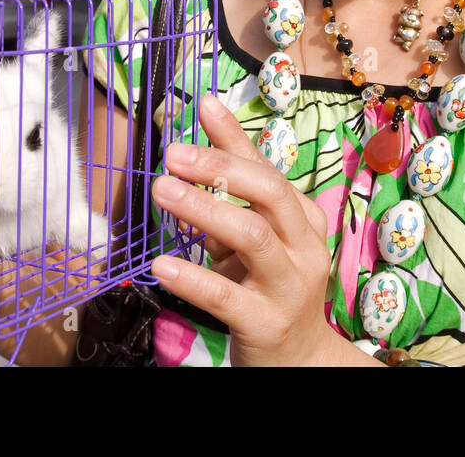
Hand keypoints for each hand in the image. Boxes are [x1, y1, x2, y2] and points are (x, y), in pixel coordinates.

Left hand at [149, 94, 347, 366]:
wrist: (299, 361)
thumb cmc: (268, 288)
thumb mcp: (253, 238)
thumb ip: (228, 197)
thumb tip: (191, 147)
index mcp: (303, 219)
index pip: (266, 168)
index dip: (233, 136)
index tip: (202, 104)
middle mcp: (304, 247)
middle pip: (269, 192)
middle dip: (219, 167)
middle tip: (171, 153)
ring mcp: (288, 286)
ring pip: (252, 236)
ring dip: (204, 209)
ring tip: (160, 190)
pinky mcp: (265, 323)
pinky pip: (226, 296)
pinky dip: (192, 277)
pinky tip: (160, 265)